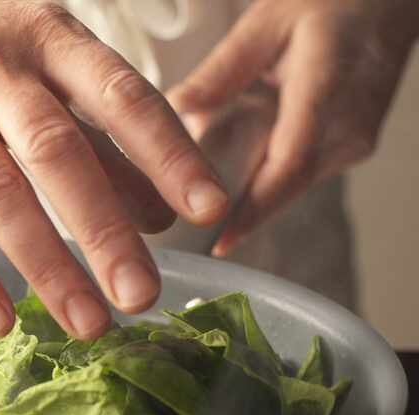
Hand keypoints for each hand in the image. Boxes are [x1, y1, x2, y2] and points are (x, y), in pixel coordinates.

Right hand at [0, 0, 228, 337]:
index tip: (208, 209)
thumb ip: (100, 135)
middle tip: (143, 295)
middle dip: (105, 230)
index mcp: (46, 36)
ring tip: (89, 324)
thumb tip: (161, 212)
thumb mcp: (40, 67)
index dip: (167, 152)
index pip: (119, 94)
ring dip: (47, 265)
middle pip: (58, 152)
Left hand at [167, 0, 418, 256]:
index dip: (253, 212)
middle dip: (238, 205)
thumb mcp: (266, 23)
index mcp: (327, 88)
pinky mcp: (350, 148)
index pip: (288, 167)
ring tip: (219, 161)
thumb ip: (221, 71)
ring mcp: (354, 141)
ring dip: (251, 184)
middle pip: (285, 186)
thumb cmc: (330, 4)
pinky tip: (248, 144)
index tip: (221, 241)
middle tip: (192, 214)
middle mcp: (348, 125)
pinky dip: (268, 169)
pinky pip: (300, 172)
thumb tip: (178, 110)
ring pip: (290, 183)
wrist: (386, 2)